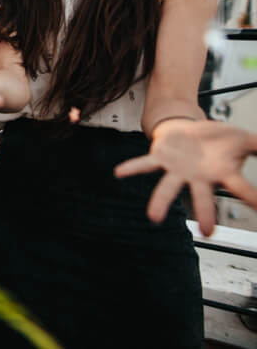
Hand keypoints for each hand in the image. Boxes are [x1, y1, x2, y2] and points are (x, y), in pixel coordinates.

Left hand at [115, 119, 256, 235]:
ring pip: (167, 188)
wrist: (187, 128)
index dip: (252, 198)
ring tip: (153, 218)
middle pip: (201, 198)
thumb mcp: (243, 138)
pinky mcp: (159, 158)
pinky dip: (132, 168)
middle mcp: (197, 178)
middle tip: (206, 234)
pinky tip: (118, 173)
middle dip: (203, 214)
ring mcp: (177, 170)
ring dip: (159, 202)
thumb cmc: (217, 139)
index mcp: (221, 175)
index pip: (240, 188)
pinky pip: (144, 164)